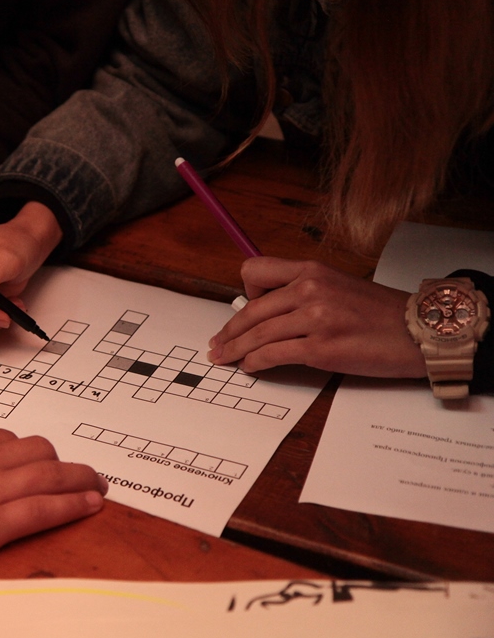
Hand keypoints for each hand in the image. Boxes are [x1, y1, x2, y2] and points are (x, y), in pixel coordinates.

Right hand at [0, 423, 106, 558]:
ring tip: (97, 484)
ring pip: (47, 475)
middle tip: (75, 470)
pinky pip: (42, 508)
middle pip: (33, 451)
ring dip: (78, 478)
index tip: (33, 456)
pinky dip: (71, 505)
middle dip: (58, 460)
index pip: (0, 440)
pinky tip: (90, 504)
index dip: (22, 450)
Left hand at [207, 257, 425, 377]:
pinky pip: (273, 354)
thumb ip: (304, 293)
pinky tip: (251, 367)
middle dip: (229, 331)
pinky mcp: (320, 348)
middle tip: (217, 344)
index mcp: (312, 271)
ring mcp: (314, 319)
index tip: (244, 308)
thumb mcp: (339, 286)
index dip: (246, 291)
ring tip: (225, 359)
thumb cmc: (382, 313)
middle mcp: (310, 290)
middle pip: (251, 310)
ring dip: (236, 350)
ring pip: (257, 334)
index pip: (256, 270)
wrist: (420, 331)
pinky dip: (256, 363)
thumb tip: (270, 311)